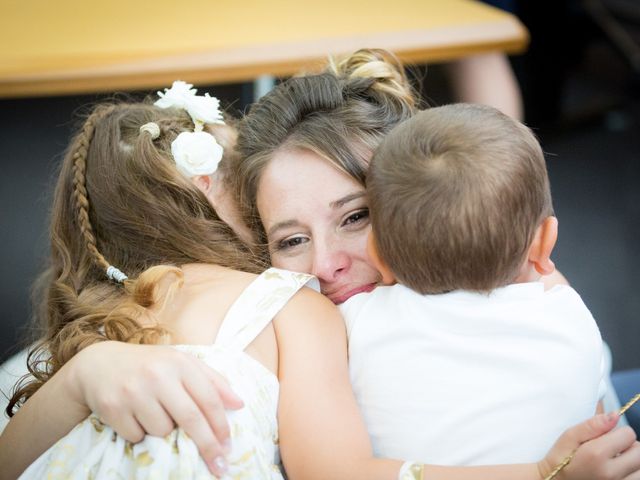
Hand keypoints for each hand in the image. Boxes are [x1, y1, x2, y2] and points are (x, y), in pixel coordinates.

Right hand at [67, 341, 243, 474]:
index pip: (209, 399)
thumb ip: (213, 381)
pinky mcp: (113, 407)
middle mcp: (158, 375)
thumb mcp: (183, 364)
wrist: (99, 365)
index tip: (228, 447)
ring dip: (164, 432)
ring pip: (162, 431)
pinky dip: (140, 434)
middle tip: (219, 467)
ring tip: (155, 414)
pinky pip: (137, 436)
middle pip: (191, 419)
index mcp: (180, 363)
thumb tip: (239, 404)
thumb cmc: (151, 366)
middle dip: (208, 446)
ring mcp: (134, 391)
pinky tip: (135, 416)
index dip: (221, 426)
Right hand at [538, 413, 639, 479]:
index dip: (618, 432)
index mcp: (596, 454)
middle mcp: (610, 473)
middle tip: (611, 449)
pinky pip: (635, 479)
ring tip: (614, 462)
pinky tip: (616, 471)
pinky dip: (630, 473)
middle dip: (629, 446)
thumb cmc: (560, 459)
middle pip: (639, 452)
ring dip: (632, 462)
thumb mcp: (568, 437)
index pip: (628, 434)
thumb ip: (591, 425)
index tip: (605, 437)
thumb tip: (615, 415)